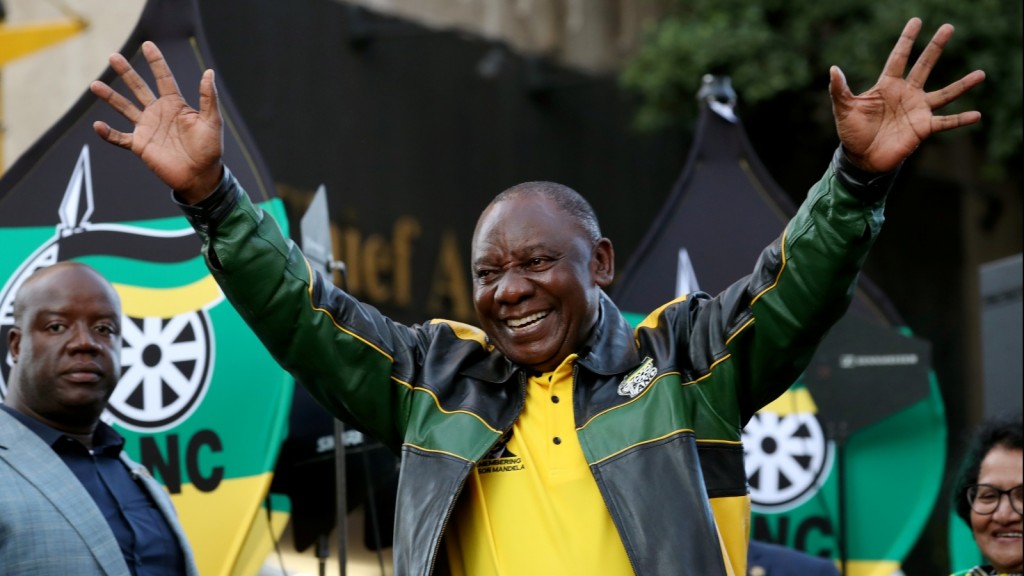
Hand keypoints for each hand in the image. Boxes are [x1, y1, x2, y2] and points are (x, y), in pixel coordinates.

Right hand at [90, 41, 223, 203]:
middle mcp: (158, 113)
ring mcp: (147, 128)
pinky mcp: (140, 145)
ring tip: (95, 85)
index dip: (156, 62)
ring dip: (110, 97)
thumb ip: (208, 98)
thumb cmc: (210, 149)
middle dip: (127, 72)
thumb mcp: (212, 121)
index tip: (148, 45)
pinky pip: (119, 137)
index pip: (164, 78)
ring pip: (124, 108)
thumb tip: (209, 72)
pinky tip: (98, 125)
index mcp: (175, 105)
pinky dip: (108, 133)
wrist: (200, 176)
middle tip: (114, 56)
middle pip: (139, 88)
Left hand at [829, 18, 984, 172]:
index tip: (917, 22)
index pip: (898, 57)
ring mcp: (917, 110)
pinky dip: (960, 119)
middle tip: (949, 28)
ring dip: (962, 85)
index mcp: (887, 85)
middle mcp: (906, 93)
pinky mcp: (923, 128)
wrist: (861, 158)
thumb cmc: (852, 132)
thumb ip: (839, 90)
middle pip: (924, 66)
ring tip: (981, 74)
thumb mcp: (844, 109)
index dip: (907, 40)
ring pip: (944, 94)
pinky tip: (976, 114)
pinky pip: (945, 122)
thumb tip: (833, 69)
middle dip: (935, 47)